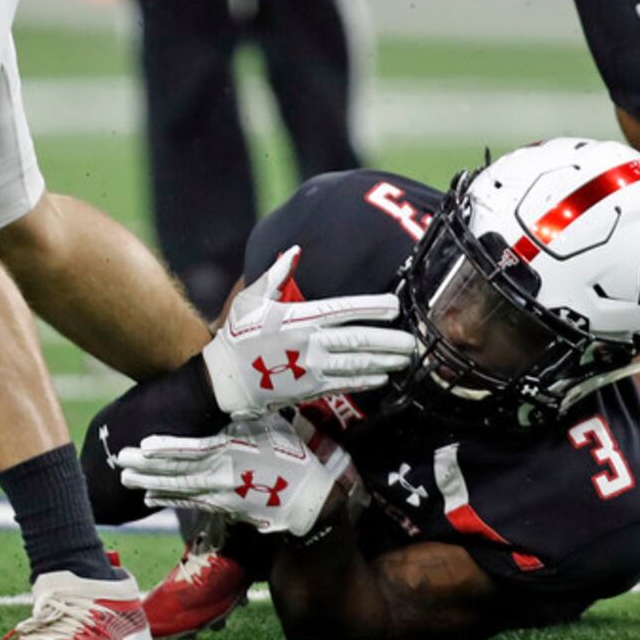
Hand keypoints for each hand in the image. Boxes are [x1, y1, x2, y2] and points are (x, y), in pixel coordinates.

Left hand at [116, 413, 351, 538]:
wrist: (309, 498)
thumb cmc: (289, 453)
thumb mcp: (266, 425)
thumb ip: (239, 414)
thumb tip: (223, 390)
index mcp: (232, 451)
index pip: (191, 450)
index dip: (165, 449)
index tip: (142, 445)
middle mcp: (222, 475)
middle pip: (177, 472)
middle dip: (147, 468)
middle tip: (120, 461)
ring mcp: (222, 495)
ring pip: (180, 489)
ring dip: (151, 484)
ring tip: (126, 478)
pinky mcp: (225, 508)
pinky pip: (191, 503)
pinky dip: (169, 499)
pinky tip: (149, 497)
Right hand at [201, 243, 417, 413]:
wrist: (227, 378)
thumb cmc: (240, 335)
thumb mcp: (252, 298)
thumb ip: (276, 274)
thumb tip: (294, 250)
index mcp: (299, 317)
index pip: (344, 309)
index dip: (372, 307)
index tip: (393, 305)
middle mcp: (310, 343)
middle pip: (359, 340)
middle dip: (389, 340)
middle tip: (412, 341)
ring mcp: (312, 368)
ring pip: (357, 364)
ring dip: (384, 362)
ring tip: (405, 360)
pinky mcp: (310, 390)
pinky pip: (345, 383)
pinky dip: (366, 380)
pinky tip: (382, 377)